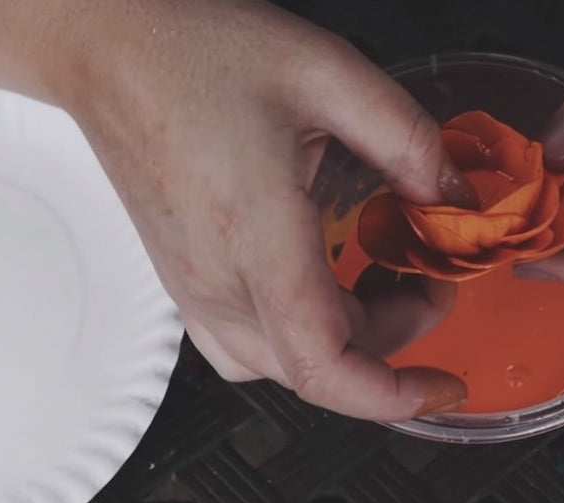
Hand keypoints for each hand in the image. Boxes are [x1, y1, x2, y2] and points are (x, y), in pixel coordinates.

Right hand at [53, 1, 473, 419]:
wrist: (107, 48)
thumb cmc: (194, 52)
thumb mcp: (327, 75)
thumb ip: (407, 140)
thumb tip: (455, 198)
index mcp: (255, 237)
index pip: (323, 363)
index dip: (392, 394)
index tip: (442, 386)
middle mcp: (216, 280)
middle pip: (318, 367)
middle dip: (395, 338)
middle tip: (429, 275)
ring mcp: (193, 288)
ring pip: (283, 364)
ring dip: (349, 341)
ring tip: (382, 280)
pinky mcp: (184, 281)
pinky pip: (247, 345)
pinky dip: (303, 335)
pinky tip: (326, 284)